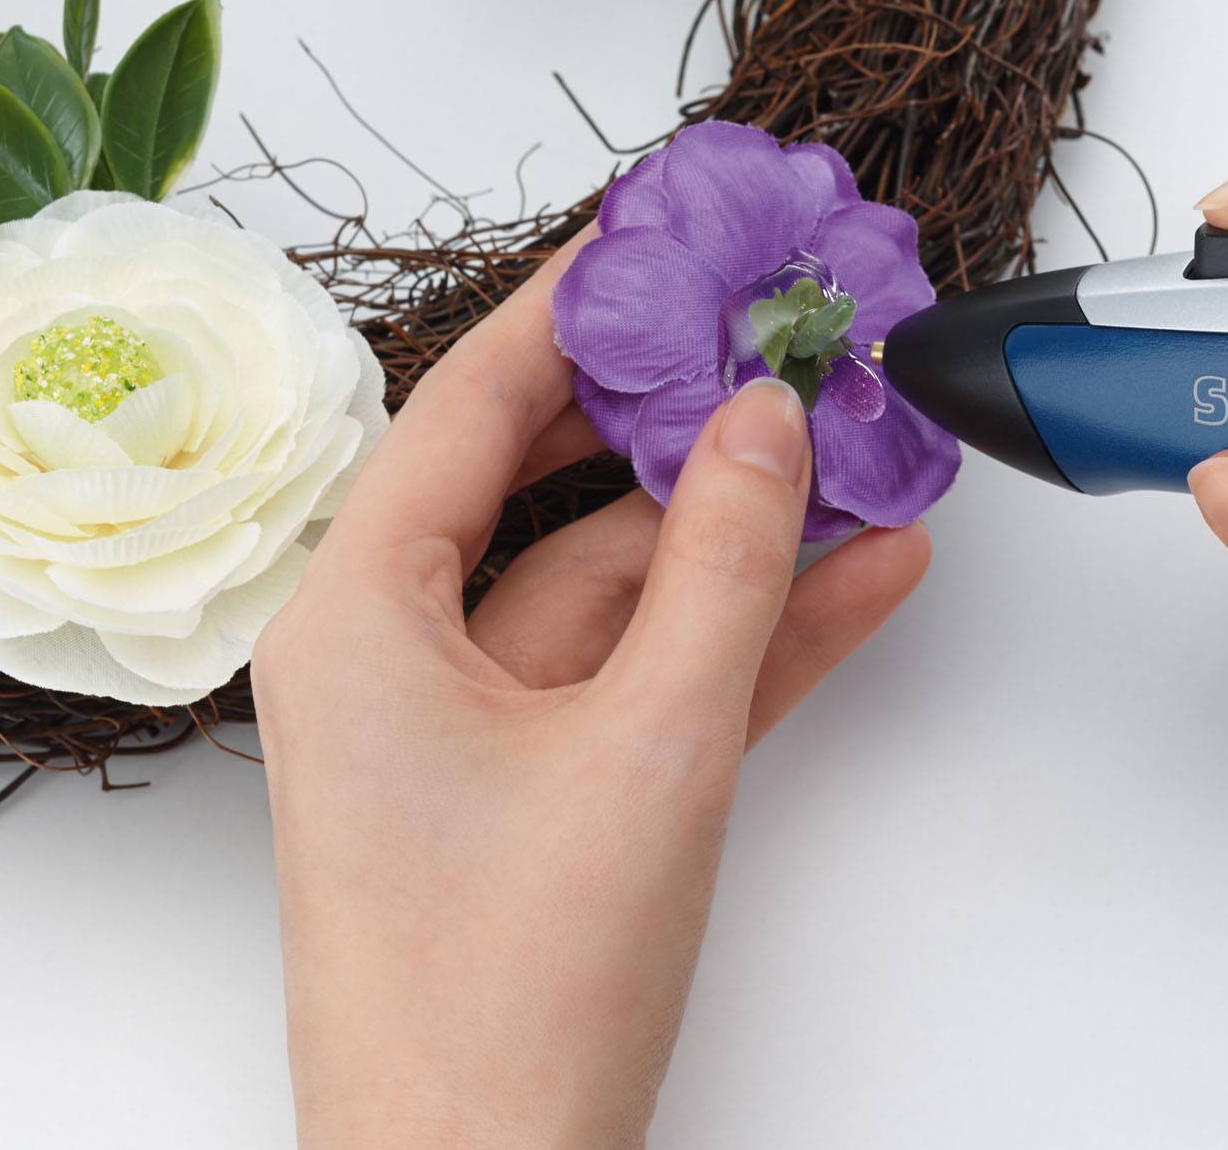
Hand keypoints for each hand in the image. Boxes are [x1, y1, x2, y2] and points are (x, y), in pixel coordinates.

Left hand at [253, 234, 928, 1149]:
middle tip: (788, 328)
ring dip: (748, 530)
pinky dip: (751, 633)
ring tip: (870, 447)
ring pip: (625, 585)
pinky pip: (653, 677)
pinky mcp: (548, 796)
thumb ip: (724, 568)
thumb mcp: (647, 748)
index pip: (469, 405)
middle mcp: (399, 656)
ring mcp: (477, 731)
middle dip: (687, 418)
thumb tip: (767, 419)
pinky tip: (866, 571)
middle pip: (555, 486)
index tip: (663, 230)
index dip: (573, 306)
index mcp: (358, 618)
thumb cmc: (509, 996)